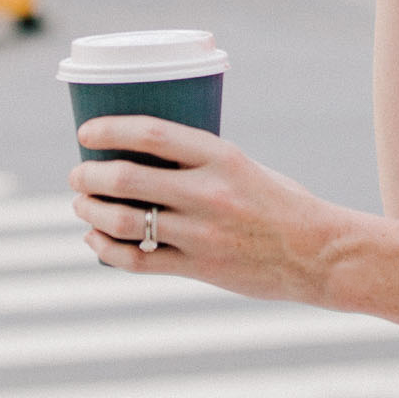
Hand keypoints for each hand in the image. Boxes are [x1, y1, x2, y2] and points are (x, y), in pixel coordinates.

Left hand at [68, 118, 358, 302]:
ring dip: (90, 211)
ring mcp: (202, 234)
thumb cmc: (284, 205)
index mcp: (223, 157)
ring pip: (123, 221)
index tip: (86, 132)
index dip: (110, 129)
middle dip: (89, 175)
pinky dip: (106, 249)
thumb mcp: (249, 168)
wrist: (321, 254)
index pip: (152, 134)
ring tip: (81, 205)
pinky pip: (137, 261)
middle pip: (126, 179)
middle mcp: (209, 193)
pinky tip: (94, 240)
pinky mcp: (200, 268)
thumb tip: (149, 157)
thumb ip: (204, 164)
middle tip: (77, 174)